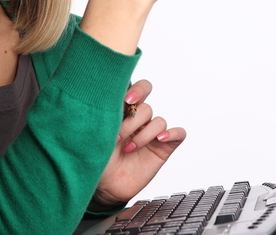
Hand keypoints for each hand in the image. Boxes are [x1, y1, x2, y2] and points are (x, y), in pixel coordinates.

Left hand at [92, 79, 185, 206]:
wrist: (103, 186)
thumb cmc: (96, 157)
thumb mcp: (97, 133)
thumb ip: (105, 114)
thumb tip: (108, 98)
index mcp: (125, 110)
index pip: (140, 89)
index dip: (139, 90)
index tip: (128, 100)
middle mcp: (140, 120)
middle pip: (146, 108)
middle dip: (132, 123)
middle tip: (117, 138)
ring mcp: (152, 134)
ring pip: (159, 122)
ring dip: (144, 135)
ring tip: (129, 149)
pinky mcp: (163, 148)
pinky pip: (179, 134)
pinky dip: (172, 133)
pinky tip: (159, 140)